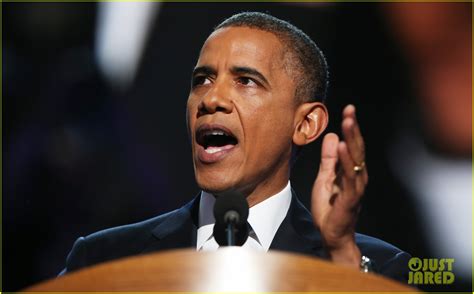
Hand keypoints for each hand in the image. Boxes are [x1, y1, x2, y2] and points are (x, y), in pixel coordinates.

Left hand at [311, 104, 367, 267]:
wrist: (331, 234)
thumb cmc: (330, 208)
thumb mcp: (324, 178)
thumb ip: (329, 159)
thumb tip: (332, 137)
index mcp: (351, 171)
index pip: (353, 145)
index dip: (351, 128)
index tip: (349, 110)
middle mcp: (357, 176)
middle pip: (357, 148)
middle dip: (354, 128)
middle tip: (350, 110)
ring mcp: (355, 187)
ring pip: (356, 159)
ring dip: (352, 139)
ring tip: (348, 122)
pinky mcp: (350, 198)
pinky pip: (350, 177)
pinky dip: (347, 162)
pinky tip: (343, 148)